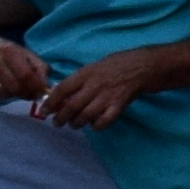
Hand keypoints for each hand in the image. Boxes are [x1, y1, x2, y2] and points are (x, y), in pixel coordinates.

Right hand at [0, 30, 53, 107]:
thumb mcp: (19, 49)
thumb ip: (35, 64)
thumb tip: (47, 83)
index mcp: (9, 51)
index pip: (27, 75)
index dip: (36, 87)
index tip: (42, 92)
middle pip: (15, 87)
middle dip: (25, 93)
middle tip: (30, 93)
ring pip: (3, 94)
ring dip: (12, 95)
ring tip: (15, 89)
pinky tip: (1, 89)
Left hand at [38, 50, 164, 130]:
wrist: (145, 66)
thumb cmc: (121, 62)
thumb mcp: (98, 64)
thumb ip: (83, 77)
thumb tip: (66, 92)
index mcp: (87, 72)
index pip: (62, 89)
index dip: (50, 102)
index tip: (44, 111)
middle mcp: (94, 85)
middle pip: (71, 106)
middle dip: (61, 118)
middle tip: (57, 123)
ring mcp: (106, 96)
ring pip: (84, 116)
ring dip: (76, 123)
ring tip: (74, 125)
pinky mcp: (118, 106)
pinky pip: (103, 121)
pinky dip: (96, 126)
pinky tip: (94, 124)